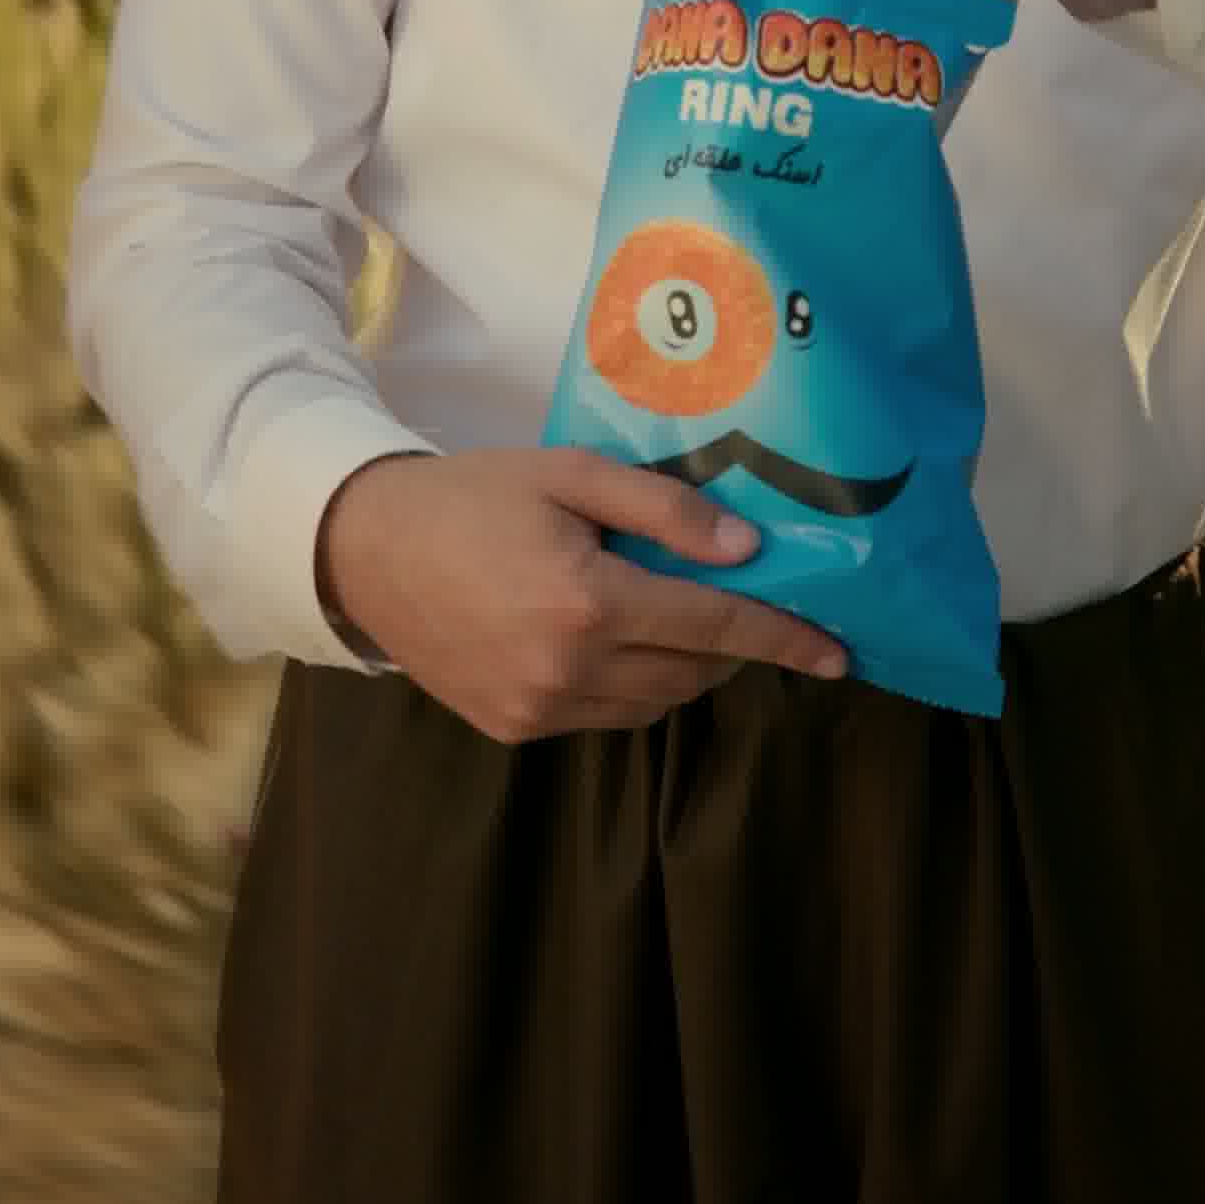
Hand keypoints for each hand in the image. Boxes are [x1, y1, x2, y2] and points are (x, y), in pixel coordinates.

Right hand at [315, 447, 849, 740]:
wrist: (365, 549)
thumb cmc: (473, 496)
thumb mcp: (570, 474)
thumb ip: (661, 510)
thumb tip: (745, 550)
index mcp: (588, 602)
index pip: (715, 628)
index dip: (784, 639)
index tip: (839, 653)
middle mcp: (568, 669)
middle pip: (692, 673)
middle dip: (729, 645)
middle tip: (737, 601)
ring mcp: (538, 709)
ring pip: (653, 705)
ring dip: (680, 668)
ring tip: (666, 614)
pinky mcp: (514, 729)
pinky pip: (603, 718)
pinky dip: (627, 687)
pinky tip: (607, 640)